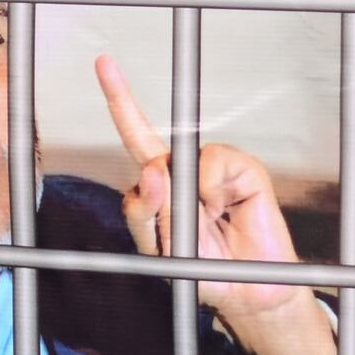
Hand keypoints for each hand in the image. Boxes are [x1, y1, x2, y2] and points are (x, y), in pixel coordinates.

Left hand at [93, 55, 340, 354]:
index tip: (104, 63)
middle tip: (104, 70)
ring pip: (177, 160)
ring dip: (179, 197)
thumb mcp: (162, 250)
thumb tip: (152, 170)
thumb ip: (147, 214)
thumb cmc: (204, 271)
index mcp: (158, 188)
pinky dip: (208, 187)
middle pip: (143, 136)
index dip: (119, 102)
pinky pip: (211, 162)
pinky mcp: (242, 168)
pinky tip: (219, 207)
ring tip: (203, 222)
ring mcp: (211, 167)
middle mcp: (181, 170)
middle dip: (120, 101)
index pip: (133, 142)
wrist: (250, 291)